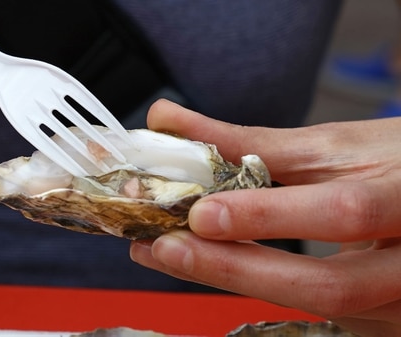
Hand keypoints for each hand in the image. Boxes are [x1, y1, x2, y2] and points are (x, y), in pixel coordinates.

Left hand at [130, 99, 400, 335]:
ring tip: (170, 256)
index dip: (270, 216)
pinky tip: (212, 267)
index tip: (202, 213)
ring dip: (232, 281)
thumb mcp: (335, 145)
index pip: (346, 212)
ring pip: (315, 307)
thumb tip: (169, 120)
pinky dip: (255, 287)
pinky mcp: (380, 321)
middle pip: (330, 286)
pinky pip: (312, 312)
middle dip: (236, 269)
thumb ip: (251, 142)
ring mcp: (400, 303)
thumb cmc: (396, 164)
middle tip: (166, 247)